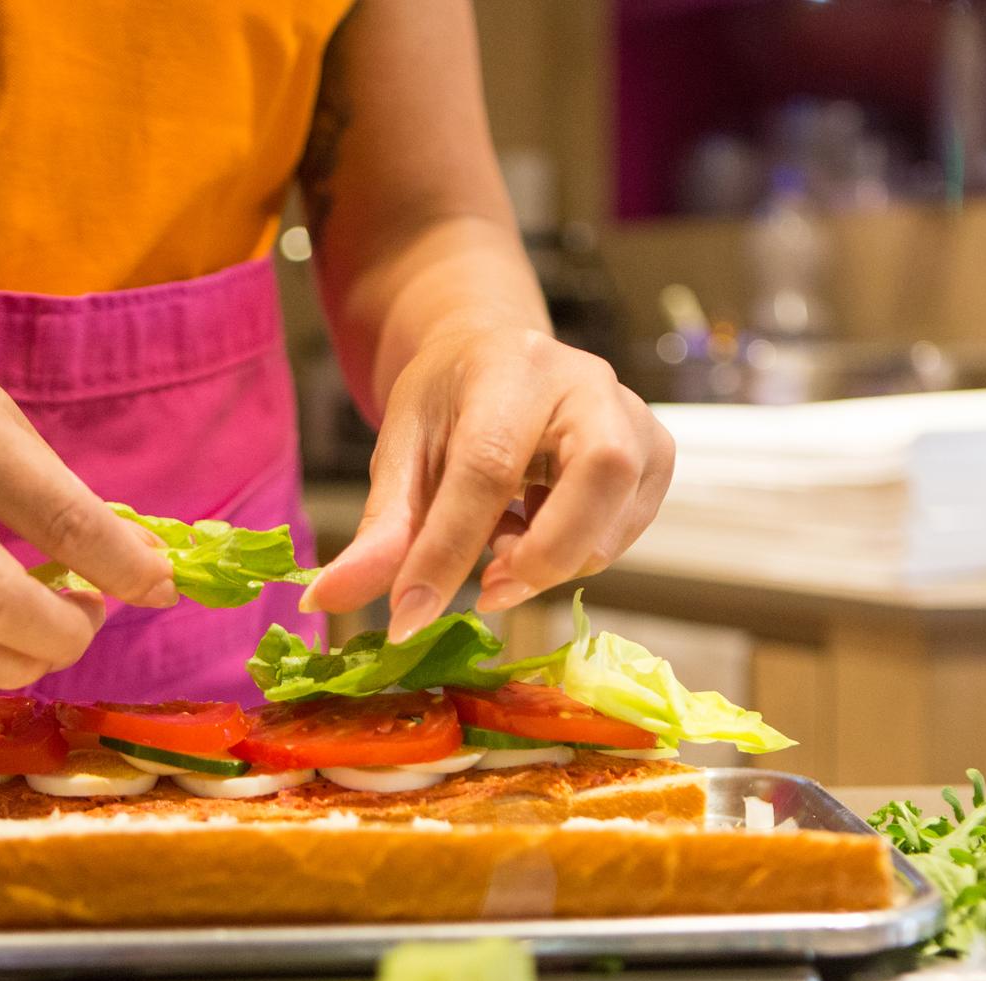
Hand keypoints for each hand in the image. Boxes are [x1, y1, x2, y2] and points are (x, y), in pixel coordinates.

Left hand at [305, 326, 672, 640]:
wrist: (498, 358)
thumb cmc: (449, 403)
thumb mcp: (403, 452)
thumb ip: (379, 529)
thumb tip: (327, 599)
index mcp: (511, 367)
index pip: (487, 466)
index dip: (448, 550)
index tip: (406, 618)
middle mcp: (588, 383)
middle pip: (597, 474)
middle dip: (543, 554)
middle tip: (491, 587)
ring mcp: (636, 416)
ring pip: (616, 514)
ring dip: (553, 559)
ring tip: (503, 542)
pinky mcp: (658, 454)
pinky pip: (628, 530)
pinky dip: (578, 553)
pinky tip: (538, 530)